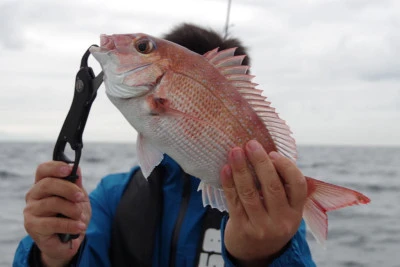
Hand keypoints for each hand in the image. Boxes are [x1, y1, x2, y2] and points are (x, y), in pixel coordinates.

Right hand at [23, 161, 90, 265]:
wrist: (68, 241)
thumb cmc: (72, 215)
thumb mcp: (79, 198)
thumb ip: (77, 184)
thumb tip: (77, 169)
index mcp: (43, 184)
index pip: (43, 170)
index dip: (55, 167)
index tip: (69, 170)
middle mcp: (33, 195)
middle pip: (47, 184)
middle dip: (68, 189)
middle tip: (80, 197)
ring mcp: (30, 211)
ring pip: (52, 203)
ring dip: (72, 210)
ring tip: (80, 217)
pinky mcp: (32, 226)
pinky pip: (53, 223)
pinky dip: (70, 225)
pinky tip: (80, 226)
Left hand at [220, 140, 306, 265]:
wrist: (255, 253)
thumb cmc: (270, 220)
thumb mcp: (284, 209)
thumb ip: (282, 186)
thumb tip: (267, 151)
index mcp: (296, 211)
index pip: (298, 185)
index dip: (286, 166)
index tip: (272, 152)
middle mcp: (282, 220)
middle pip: (272, 186)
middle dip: (260, 162)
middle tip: (250, 144)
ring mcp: (262, 226)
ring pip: (250, 192)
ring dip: (241, 169)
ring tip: (235, 151)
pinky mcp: (242, 228)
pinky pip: (234, 201)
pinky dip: (229, 183)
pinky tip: (225, 169)